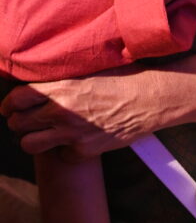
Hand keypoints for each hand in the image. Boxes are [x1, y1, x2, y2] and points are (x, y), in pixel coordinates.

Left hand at [0, 46, 195, 156]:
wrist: (154, 98)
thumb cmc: (128, 77)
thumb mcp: (93, 68)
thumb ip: (66, 76)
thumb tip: (48, 77)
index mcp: (62, 87)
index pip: (16, 99)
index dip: (10, 104)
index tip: (12, 105)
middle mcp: (61, 112)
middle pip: (18, 124)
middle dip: (19, 121)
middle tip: (28, 118)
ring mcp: (71, 134)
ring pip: (29, 145)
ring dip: (34, 138)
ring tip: (44, 132)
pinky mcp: (84, 151)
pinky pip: (59, 155)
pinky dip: (63, 149)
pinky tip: (74, 137)